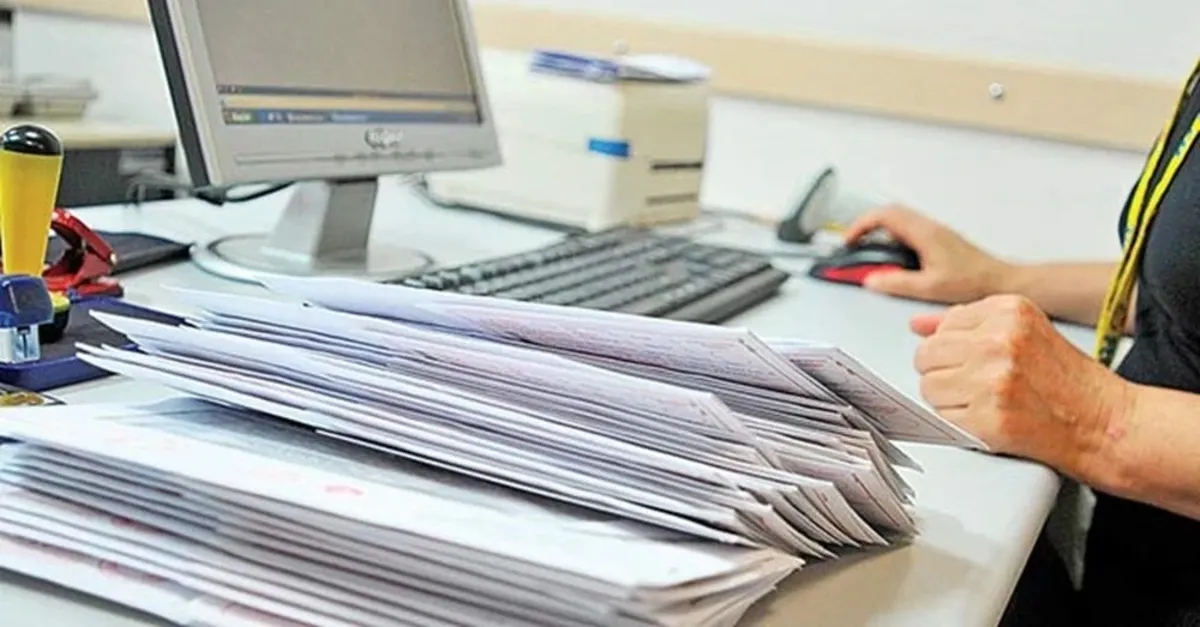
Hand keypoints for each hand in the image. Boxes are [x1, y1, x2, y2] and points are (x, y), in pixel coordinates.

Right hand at [843, 205, 1012, 303]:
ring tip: (868, 251)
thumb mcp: (930, 287)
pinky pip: (909, 229)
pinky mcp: (939, 239)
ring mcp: (935, 232)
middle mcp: (929, 227)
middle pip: (889, 212)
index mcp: (924, 233)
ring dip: (879, 230)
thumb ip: (897, 283)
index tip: (849, 241)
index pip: (884, 216)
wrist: (1001, 281)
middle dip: (866, 225)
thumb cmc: (973, 282)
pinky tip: (892, 258)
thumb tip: (871, 280)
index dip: (860, 226)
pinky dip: (892, 237)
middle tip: (853, 243)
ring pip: (899, 219)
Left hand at [912, 295, 1132, 471]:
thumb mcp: (1024, 331)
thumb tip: (920, 325)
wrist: (1105, 423)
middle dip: (946, 373)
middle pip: (927, 355)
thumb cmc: (1069, 382)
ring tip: (987, 401)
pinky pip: (942, 418)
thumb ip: (969, 324)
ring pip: (929, 387)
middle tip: (980, 384)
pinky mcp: (988, 418)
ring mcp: (992, 380)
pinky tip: (990, 419)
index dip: (955, 350)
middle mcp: (998, 340)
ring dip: (950, 400)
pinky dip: (960, 423)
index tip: (980, 361)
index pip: (942, 326)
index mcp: (1008, 311)